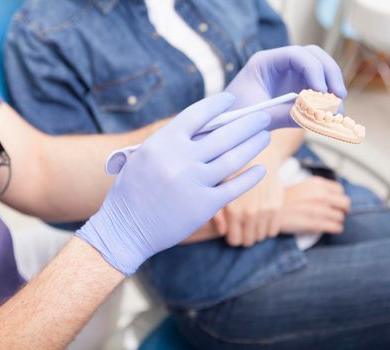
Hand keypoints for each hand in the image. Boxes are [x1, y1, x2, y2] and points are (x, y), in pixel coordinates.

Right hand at [76, 93, 271, 274]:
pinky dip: (251, 177)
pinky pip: (234, 187)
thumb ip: (171, 142)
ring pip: (233, 158)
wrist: (125, 228)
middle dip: (247, 122)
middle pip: (223, 134)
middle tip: (263, 116)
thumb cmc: (133, 190)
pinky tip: (261, 169)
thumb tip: (206, 128)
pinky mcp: (203, 206)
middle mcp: (179, 160)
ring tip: (265, 136)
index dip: (218, 104)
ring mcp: (193, 183)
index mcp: (162, 143)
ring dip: (253, 144)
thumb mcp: (145, 156)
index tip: (232, 99)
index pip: (197, 114)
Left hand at [212, 160, 284, 246]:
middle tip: (239, 224)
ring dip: (255, 231)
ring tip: (249, 218)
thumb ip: (216, 212)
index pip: (234, 241)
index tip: (230, 228)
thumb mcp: (217, 188)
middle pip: (248, 241)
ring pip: (261, 237)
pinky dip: (267, 227)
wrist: (258, 154)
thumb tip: (221, 232)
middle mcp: (251, 212)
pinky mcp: (278, 206)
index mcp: (233, 209)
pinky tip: (260, 216)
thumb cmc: (232, 170)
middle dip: (243, 235)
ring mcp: (266, 210)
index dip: (231, 236)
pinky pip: (273, 230)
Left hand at [225, 45, 346, 129]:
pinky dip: (326, 102)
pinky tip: (330, 118)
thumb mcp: (259, 117)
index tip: (321, 91)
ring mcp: (290, 77)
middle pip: (314, 58)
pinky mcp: (296, 92)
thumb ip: (285, 115)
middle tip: (338, 97)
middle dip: (330, 75)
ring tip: (337, 113)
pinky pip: (317, 91)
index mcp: (265, 62)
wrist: (223, 128)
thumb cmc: (233, 118)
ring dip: (332, 89)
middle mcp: (280, 65)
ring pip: (320, 73)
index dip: (313, 69)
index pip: (296, 54)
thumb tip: (318, 118)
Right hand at [279, 176, 349, 233]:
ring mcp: (319, 210)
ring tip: (330, 222)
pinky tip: (330, 228)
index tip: (334, 203)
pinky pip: (336, 227)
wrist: (269, 211)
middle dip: (342, 209)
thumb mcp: (301, 186)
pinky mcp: (316, 224)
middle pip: (345, 203)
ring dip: (337, 220)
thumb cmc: (282, 200)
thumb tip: (330, 196)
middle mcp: (320, 195)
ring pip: (341, 217)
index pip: (340, 190)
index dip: (338, 197)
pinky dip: (335, 229)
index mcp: (317, 184)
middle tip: (337, 213)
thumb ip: (317, 188)